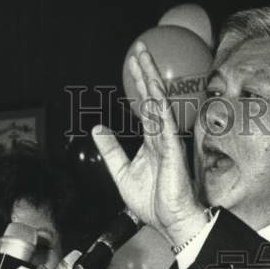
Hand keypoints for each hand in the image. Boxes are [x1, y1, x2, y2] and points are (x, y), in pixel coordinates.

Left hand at [93, 43, 204, 248]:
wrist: (169, 221)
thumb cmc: (152, 202)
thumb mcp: (120, 172)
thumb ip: (111, 149)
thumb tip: (97, 128)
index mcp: (151, 141)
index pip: (144, 105)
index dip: (139, 83)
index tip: (133, 63)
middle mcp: (160, 136)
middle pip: (152, 97)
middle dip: (145, 71)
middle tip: (139, 48)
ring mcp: (167, 140)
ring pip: (158, 102)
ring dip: (150, 78)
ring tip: (143, 56)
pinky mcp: (172, 148)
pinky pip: (163, 120)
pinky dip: (158, 101)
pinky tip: (153, 85)